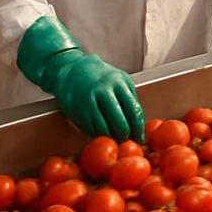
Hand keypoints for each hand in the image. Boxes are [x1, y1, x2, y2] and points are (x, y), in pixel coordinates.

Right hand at [16, 16, 144, 140]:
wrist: (72, 70)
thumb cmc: (101, 77)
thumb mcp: (120, 80)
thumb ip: (129, 98)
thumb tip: (138, 124)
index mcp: (119, 82)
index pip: (133, 109)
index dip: (138, 127)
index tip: (139, 137)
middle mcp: (103, 91)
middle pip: (119, 121)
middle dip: (124, 135)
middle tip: (126, 140)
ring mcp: (88, 101)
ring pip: (103, 127)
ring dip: (111, 137)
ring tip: (115, 139)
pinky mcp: (76, 110)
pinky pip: (90, 128)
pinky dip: (97, 134)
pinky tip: (101, 134)